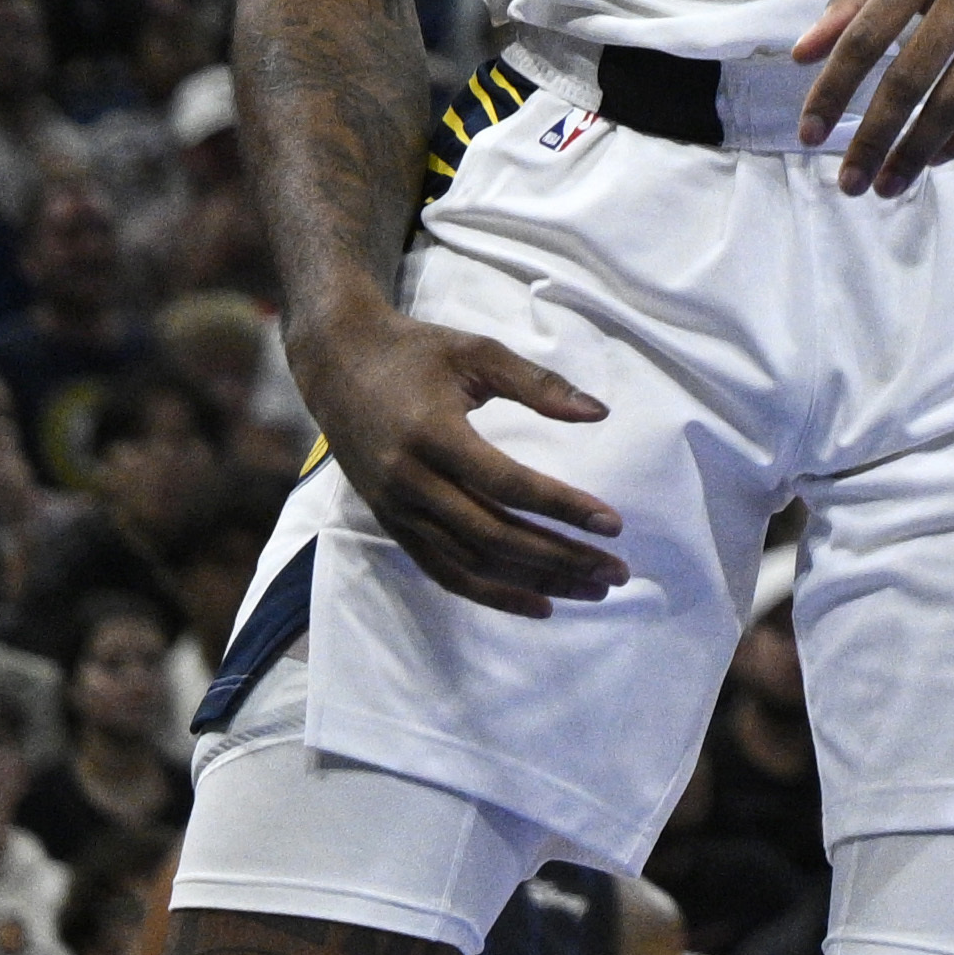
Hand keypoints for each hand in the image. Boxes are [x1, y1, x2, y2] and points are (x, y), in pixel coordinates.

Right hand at [301, 307, 632, 614]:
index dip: (562, 506)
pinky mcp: (390, 523)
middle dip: (559, 558)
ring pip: (469, 564)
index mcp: (434, 435)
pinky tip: (536, 602)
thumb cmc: (416, 353)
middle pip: (493, 536)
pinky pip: (442, 571)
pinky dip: (489, 592)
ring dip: (533, 583)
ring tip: (589, 591)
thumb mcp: (479, 352)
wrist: (338, 364)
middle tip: (615, 571)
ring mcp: (396, 509)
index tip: (612, 523)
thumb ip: (540, 384)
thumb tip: (599, 413)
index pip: (507, 484)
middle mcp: (410, 482)